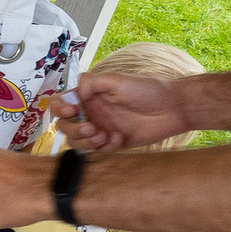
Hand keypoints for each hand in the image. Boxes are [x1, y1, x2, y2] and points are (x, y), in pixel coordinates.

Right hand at [55, 73, 191, 152]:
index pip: (60, 103)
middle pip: (64, 126)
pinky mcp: (112, 143)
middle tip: (93, 128)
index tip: (72, 110)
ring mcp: (100, 129)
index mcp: (88, 96)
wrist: (171, 109)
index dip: (59, 108)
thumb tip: (74, 93)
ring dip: (85, 142)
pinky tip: (119, 138)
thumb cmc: (146, 90)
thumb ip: (91, 82)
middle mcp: (90, 112)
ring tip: (104, 136)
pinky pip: (97, 151)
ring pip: (76, 142)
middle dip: (74, 130)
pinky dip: (104, 147)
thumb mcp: (116, 80)